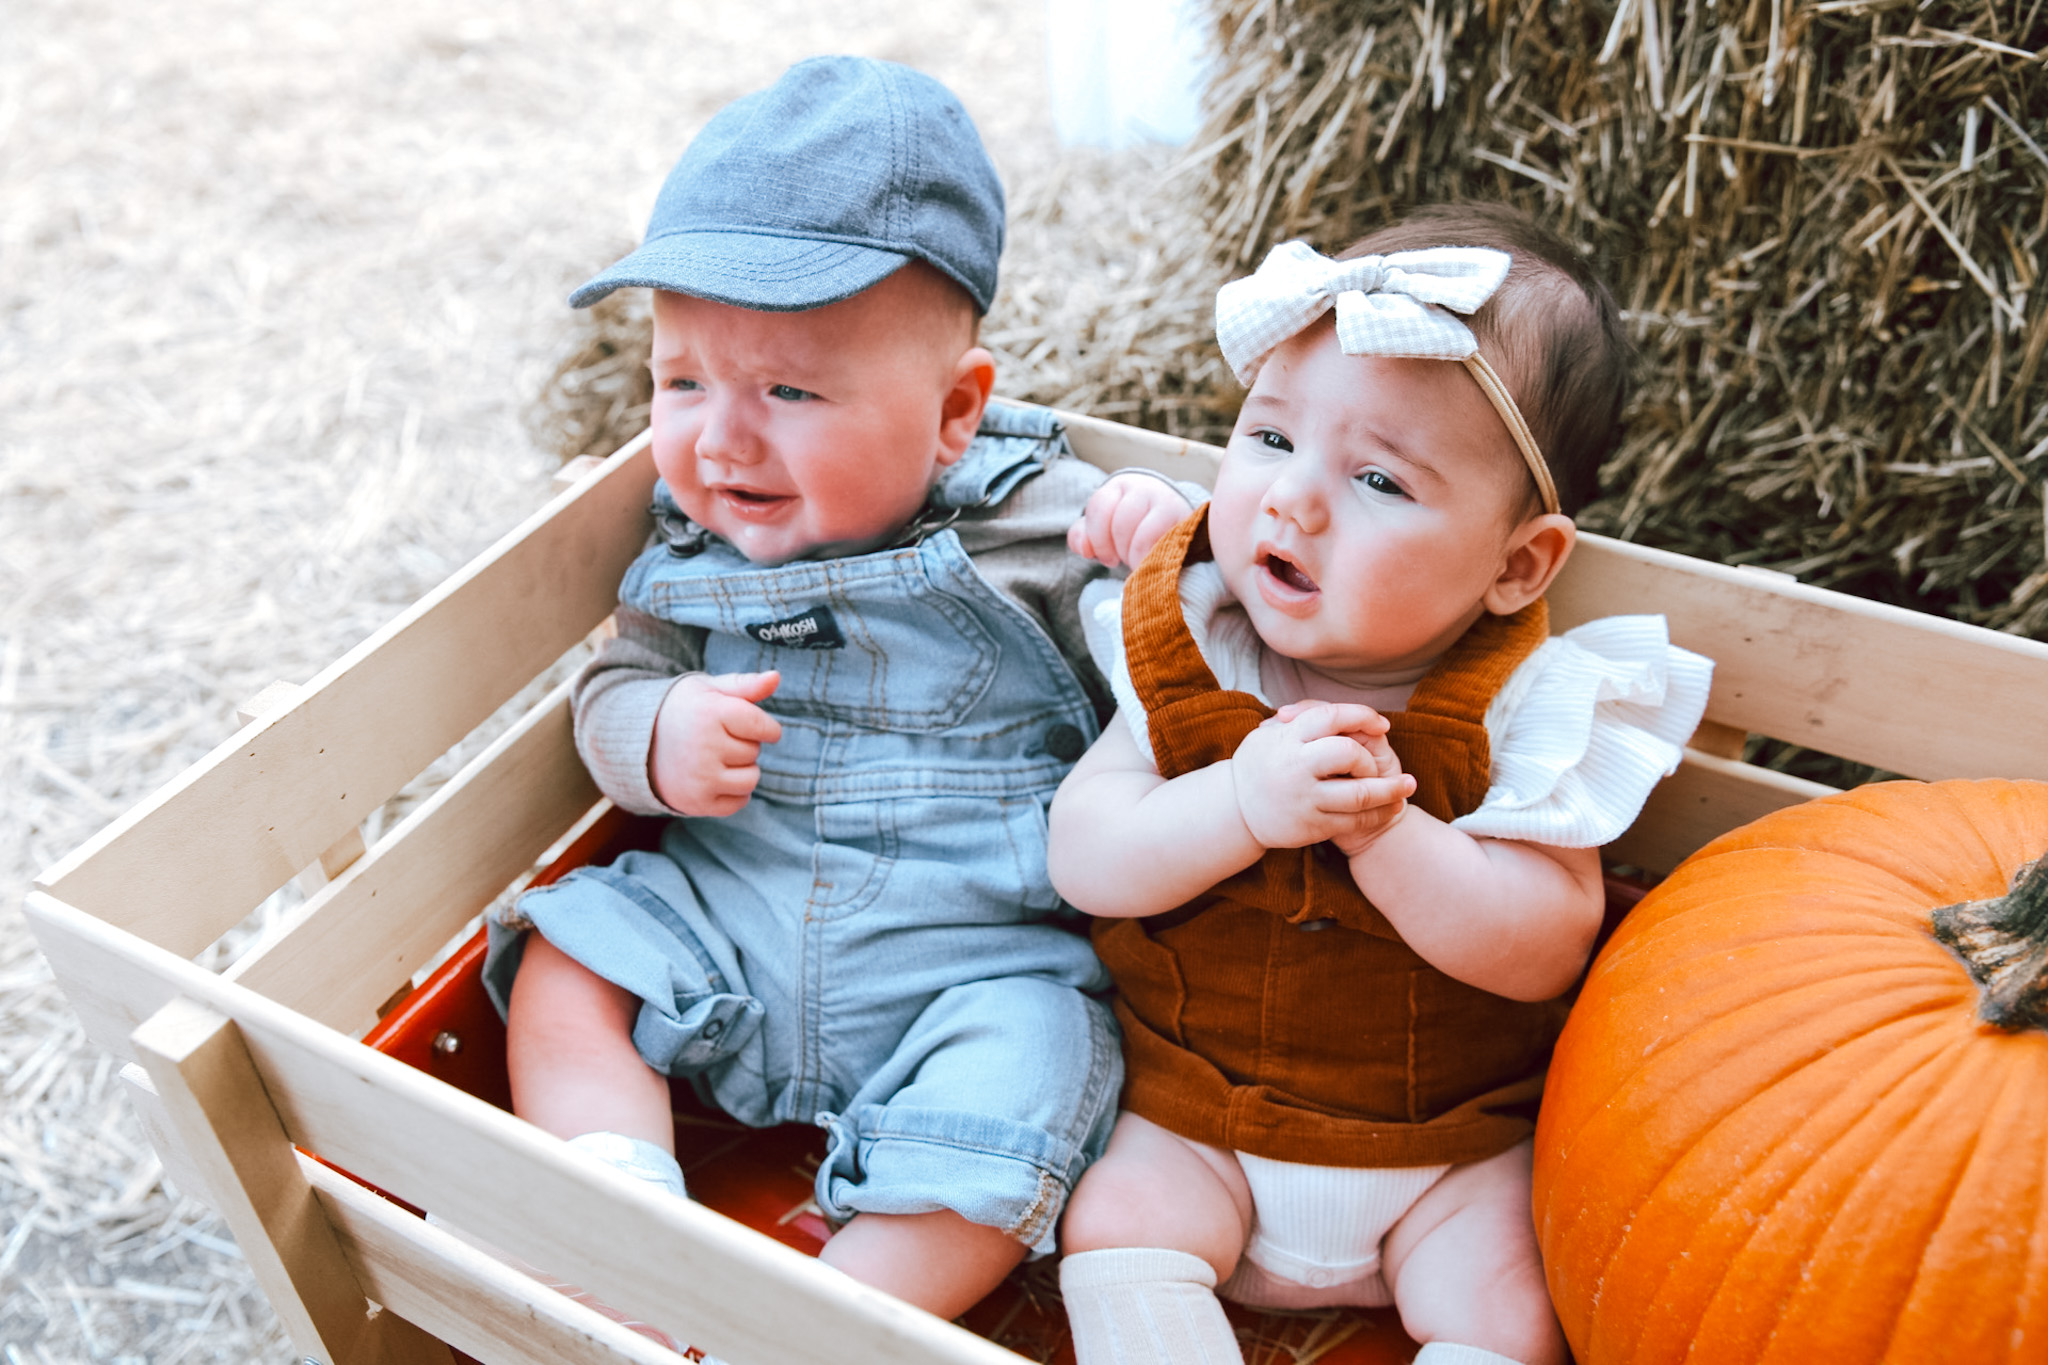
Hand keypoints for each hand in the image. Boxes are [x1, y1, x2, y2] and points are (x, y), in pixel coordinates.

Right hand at [648, 671, 781, 815]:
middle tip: (715, 738)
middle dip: (743, 743)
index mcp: (710, 714)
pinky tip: (713, 776)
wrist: (639, 745)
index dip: (765, 726)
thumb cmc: (684, 711)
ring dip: (742, 769)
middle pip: (754, 751)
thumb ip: (745, 685)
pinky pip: (739, 802)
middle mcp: (704, 747)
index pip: (762, 726)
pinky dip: (733, 792)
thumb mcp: (709, 689)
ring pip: (751, 779)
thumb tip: (776, 677)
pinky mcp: (698, 803)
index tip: (750, 723)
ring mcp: (700, 778)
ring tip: (716, 757)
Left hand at [1067, 473, 1193, 568]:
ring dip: (1136, 556)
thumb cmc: (1134, 529)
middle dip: (1119, 549)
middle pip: (1121, 523)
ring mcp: (1167, 501)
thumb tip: (1084, 549)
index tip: (1108, 558)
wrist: (1177, 526)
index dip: (1098, 538)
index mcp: (1119, 487)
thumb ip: (1083, 537)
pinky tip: (1154, 563)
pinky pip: (1164, 542)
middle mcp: (1144, 487)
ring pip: (1142, 535)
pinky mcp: (1186, 519)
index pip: (1099, 506)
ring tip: (1140, 561)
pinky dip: (1153, 558)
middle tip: (1126, 559)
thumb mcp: (1104, 530)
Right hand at [1230, 702, 1412, 852]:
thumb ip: (1302, 718)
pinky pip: (1354, 820)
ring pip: (1359, 794)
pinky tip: (1391, 809)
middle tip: (1378, 764)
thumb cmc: (1260, 766)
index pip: (1332, 716)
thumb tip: (1344, 715)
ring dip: (1390, 791)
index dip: (1362, 716)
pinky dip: (1377, 815)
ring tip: (1408, 787)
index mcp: (1287, 737)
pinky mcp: (1311, 826)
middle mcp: (1295, 767)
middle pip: (1348, 753)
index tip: (1381, 724)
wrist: (1234, 812)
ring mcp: (1304, 798)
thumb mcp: (1270, 734)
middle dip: (1370, 759)